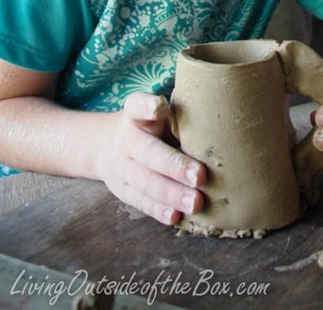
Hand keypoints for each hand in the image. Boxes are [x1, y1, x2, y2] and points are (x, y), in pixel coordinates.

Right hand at [95, 92, 205, 224]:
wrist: (103, 146)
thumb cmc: (148, 127)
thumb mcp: (157, 114)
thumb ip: (178, 116)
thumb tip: (218, 122)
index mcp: (134, 116)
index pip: (136, 107)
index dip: (146, 107)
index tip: (158, 107)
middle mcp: (125, 140)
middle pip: (148, 153)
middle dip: (174, 166)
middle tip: (200, 176)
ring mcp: (121, 168)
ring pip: (145, 182)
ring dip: (171, 194)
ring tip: (196, 202)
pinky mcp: (122, 190)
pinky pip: (141, 201)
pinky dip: (159, 210)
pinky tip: (176, 215)